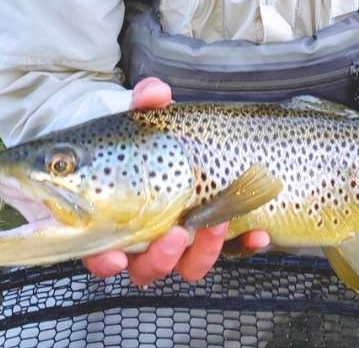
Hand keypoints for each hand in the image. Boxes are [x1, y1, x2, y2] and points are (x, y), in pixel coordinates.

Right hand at [82, 76, 269, 284]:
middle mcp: (145, 238)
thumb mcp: (145, 115)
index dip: (103, 260)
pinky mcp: (215, 233)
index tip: (112, 255)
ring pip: (187, 265)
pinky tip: (259, 234)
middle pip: (147, 267)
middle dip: (161, 257)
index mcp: (115, 217)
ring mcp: (182, 239)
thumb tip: (155, 92)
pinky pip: (229, 251)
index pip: (99, 252)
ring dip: (203, 253)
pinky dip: (244, 244)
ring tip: (218, 224)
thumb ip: (145, 102)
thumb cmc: (149, 134)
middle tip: (176, 234)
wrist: (179, 138)